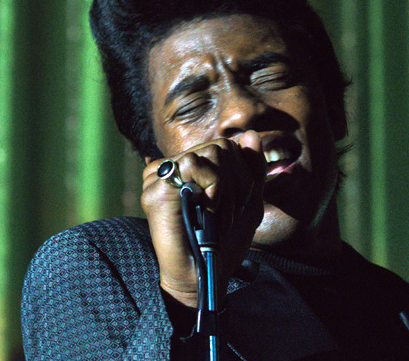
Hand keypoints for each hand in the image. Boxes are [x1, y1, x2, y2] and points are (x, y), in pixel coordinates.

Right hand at [141, 130, 265, 306]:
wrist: (205, 276)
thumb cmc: (224, 244)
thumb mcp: (248, 203)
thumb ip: (252, 168)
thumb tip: (251, 133)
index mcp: (193, 169)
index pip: (227, 145)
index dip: (243, 173)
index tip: (239, 205)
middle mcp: (175, 169)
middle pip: (222, 146)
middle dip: (239, 182)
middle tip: (229, 215)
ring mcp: (162, 177)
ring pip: (212, 152)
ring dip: (228, 189)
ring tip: (218, 216)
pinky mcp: (156, 189)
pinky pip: (193, 163)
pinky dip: (213, 187)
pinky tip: (207, 210)